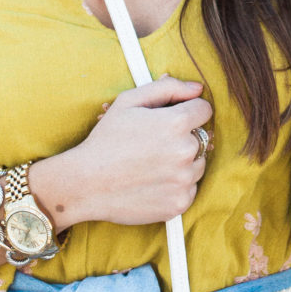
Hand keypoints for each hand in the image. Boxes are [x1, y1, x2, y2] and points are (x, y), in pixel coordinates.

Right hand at [32, 78, 211, 229]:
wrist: (86, 183)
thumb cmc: (106, 139)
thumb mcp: (128, 102)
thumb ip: (167, 88)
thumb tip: (198, 89)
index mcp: (176, 123)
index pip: (204, 110)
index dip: (187, 111)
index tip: (170, 120)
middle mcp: (186, 151)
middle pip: (202, 137)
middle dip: (183, 137)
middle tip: (153, 145)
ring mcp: (184, 180)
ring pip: (198, 164)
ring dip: (183, 163)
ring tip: (152, 164)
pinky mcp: (180, 203)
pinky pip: (190, 188)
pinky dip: (176, 186)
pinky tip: (153, 182)